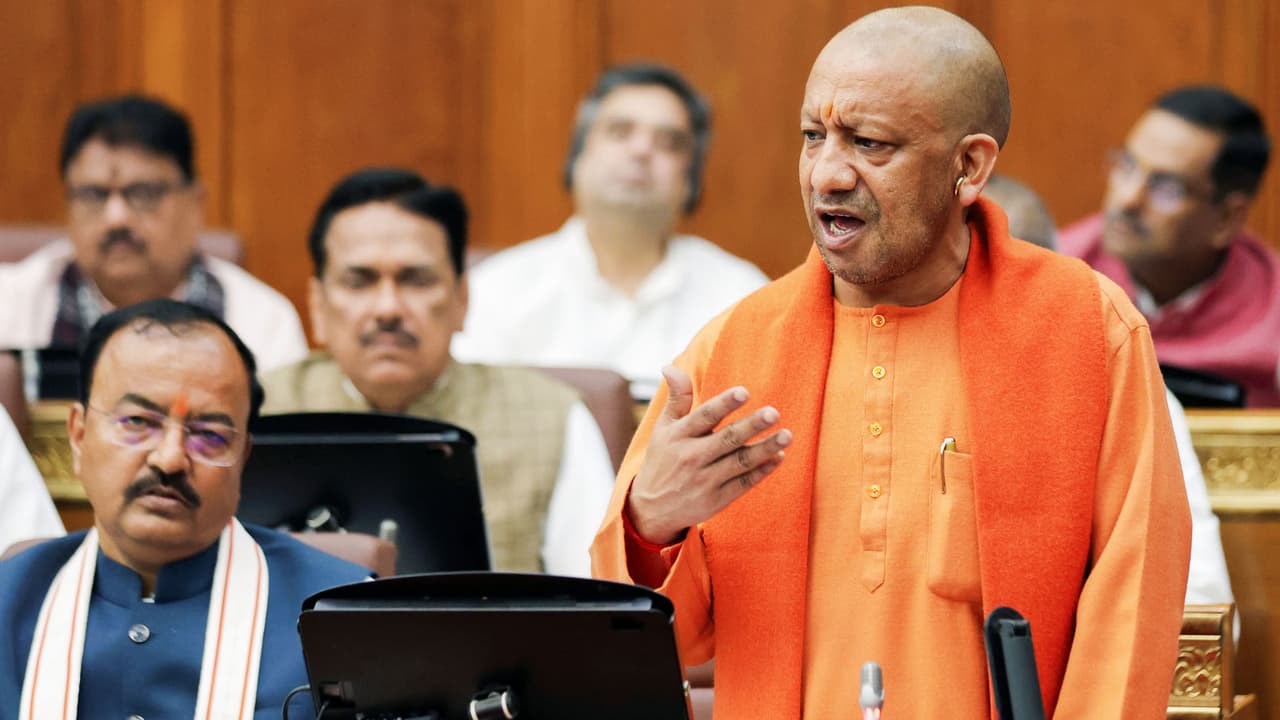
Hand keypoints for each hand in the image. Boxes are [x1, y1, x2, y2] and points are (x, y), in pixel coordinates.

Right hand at [627, 365, 791, 544]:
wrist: (651, 509)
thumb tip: (670, 366)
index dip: (724, 404)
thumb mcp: (663, 428)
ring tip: (787, 435)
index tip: (744, 392)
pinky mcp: (716, 500)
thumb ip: (677, 398)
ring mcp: (705, 481)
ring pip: (740, 462)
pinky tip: (779, 456)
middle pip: (727, 440)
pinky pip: (744, 483)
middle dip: (751, 426)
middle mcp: (691, 458)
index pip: (703, 417)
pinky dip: (762, 471)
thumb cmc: (662, 459)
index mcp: (678, 436)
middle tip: (774, 413)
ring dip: (765, 449)